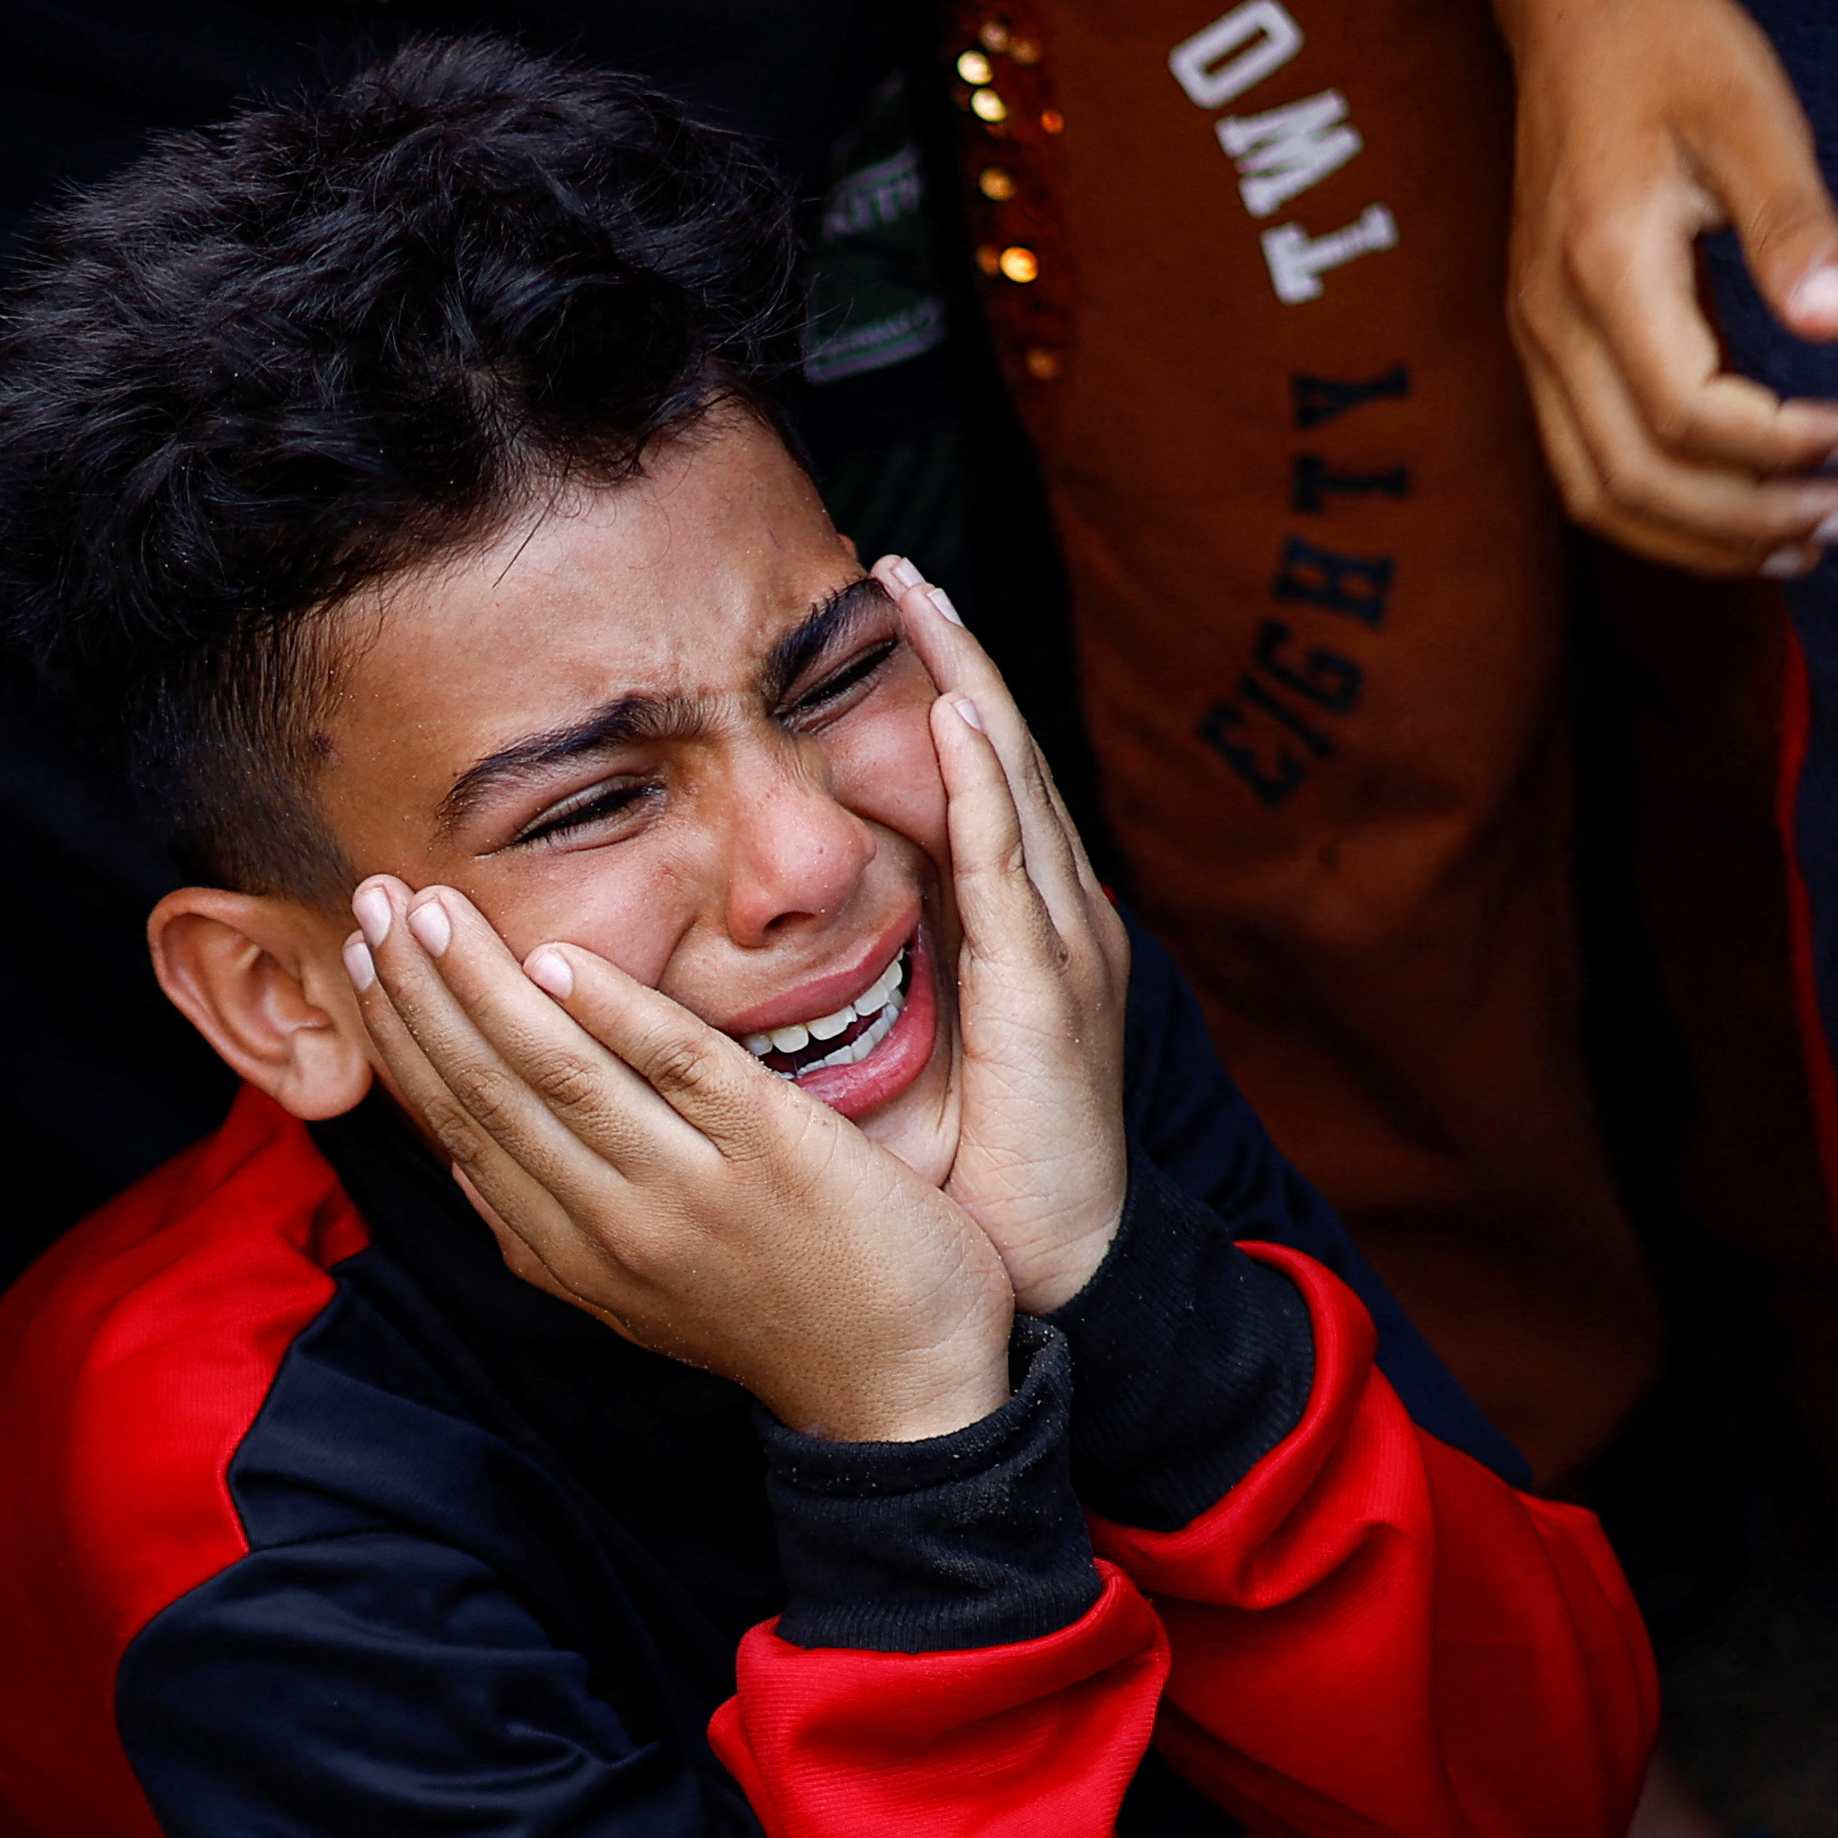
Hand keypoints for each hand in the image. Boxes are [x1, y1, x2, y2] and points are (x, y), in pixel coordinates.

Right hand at [342, 876, 1017, 1444]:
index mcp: (572, 1253)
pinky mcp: (775, 1153)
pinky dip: (613, 1014)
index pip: (462, 1127)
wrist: (905, 1392)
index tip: (370, 957)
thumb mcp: (634, 1297)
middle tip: (377, 900)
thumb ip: (549, 1232)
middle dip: (421, 992)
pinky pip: (679, 1068)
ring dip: (484, 986)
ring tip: (434, 909)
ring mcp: (691, 1190)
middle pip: (489, 1092)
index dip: (406, 1038)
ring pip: (559, 1074)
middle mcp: (614, 1224)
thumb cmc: (780, 1324)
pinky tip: (557, 961)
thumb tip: (460, 1162)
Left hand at [874, 560, 1132, 1313]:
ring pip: (1009, 785)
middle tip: (900, 564)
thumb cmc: (981, 1180)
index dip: (937, 697)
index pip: (972, 789)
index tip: (883, 620)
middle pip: (998, 758)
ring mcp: (1059, 947)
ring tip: (926, 594)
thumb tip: (778, 942)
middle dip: (957, 657)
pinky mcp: (1047, 991)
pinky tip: (960, 715)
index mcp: (1019, 934)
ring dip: (971, 683)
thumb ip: (879, 986)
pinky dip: (986, 786)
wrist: (1051, 1273)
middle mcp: (1050, 921)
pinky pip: (1010, 868)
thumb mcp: (922, 1057)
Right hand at [1501, 0, 1837, 576]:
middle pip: (1634, 481)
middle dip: (1743, 521)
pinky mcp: (1544, 342)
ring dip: (1698, 537)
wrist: (1577, 6)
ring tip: (1798, 540)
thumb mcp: (1753, 113)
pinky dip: (1660, 510)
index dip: (1776, 449)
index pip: (1684, 414)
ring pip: (1598, 492)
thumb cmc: (1673, 49)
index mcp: (1605, 266)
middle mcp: (1551, 320)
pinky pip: (1585, 463)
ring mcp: (1536, 338)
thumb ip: (1795, 224)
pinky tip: (1735, 508)